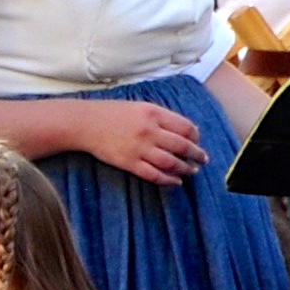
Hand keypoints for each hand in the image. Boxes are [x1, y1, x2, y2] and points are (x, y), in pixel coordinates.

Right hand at [79, 94, 206, 183]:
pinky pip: (154, 175)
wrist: (86, 123)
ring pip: (171, 162)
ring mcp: (139, 148)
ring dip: (185, 168)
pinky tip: (176, 182)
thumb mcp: (141, 107)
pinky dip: (168, 180)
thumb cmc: (114, 113)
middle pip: (182, 146)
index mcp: (154, 113)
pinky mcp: (129, 163)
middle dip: (196, 154)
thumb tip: (184, 130)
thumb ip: (162, 117)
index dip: (195, 136)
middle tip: (203, 160)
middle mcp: (149, 131)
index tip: (197, 141)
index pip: (185, 127)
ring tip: (192, 171)